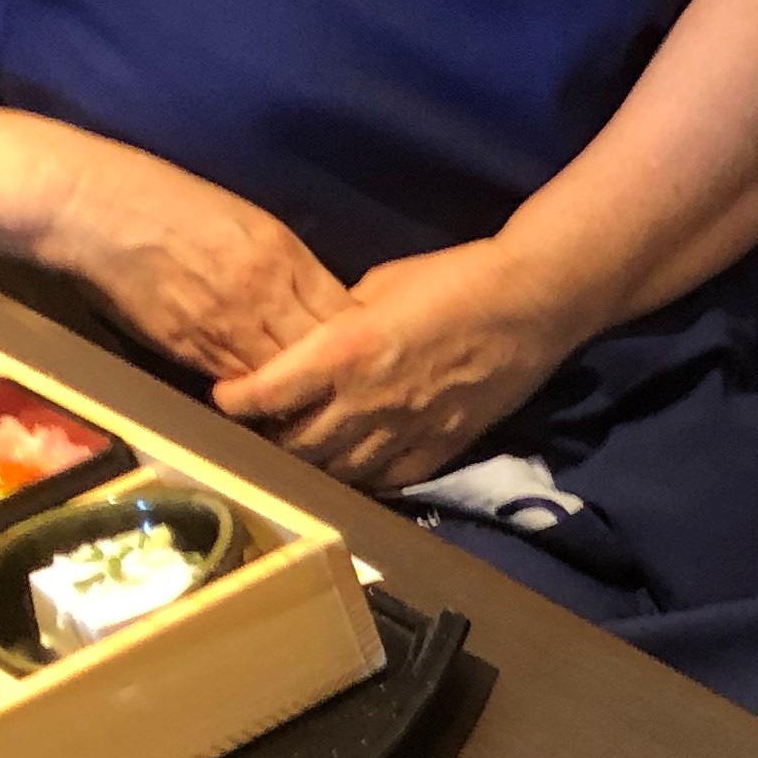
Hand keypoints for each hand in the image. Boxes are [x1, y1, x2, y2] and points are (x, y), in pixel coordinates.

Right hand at [34, 136, 348, 378]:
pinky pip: (239, 385)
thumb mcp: (248, 222)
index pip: (345, 317)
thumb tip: (316, 302)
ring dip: (300, 395)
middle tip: (353, 393)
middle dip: (340, 376)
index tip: (367, 353)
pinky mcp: (190, 350)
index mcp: (284, 258)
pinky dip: (257, 398)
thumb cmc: (167, 201)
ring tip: (318, 411)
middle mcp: (265, 298)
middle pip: (324, 357)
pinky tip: (268, 407)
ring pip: (284, 380)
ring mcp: (228, 328)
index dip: (360, 341)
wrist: (94, 208)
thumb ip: (287, 266)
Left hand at [214, 238, 587, 491]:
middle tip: (260, 429)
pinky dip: (362, 477)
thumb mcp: (378, 288)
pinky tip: (354, 465)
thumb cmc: (452, 279)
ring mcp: (406, 431)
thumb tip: (315, 343)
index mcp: (344, 352)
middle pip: (296, 444)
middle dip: (269, 439)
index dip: (236, 400)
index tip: (226, 397)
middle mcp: (367, 401)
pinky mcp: (441, 447)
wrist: (530, 304)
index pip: (266, 394)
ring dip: (313, 464)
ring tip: (303, 451)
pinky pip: (388, 479)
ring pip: (338, 470)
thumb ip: (339, 323)